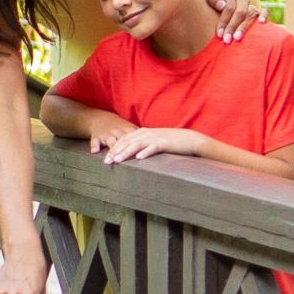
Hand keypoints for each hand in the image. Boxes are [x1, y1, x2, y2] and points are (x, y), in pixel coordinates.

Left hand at [100, 125, 215, 162]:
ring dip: (126, 152)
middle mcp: (145, 133)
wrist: (187, 139)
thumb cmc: (169, 143)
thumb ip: (141, 145)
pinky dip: (145, 152)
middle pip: (127, 142)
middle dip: (115, 151)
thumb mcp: (152, 142)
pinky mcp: (164, 143)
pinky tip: (139, 158)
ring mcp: (154, 138)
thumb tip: (130, 155)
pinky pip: (153, 147)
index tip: (105, 158)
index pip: (123, 140)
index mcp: (141, 132)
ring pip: (136, 145)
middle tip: (106, 161)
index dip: (113, 148)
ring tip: (117, 160)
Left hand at [200, 0, 259, 39]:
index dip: (224, 21)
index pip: (229, 7)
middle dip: (233, 27)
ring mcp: (251, 2)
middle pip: (240, 12)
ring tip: (237, 38)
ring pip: (251, 13)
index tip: (219, 34)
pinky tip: (261, 22)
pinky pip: (264, 10)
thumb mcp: (207, 0)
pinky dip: (264, 15)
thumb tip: (222, 6)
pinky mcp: (258, 9)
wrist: (222, 3)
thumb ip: (211, 0)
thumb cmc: (212, 5)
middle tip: (227, 40)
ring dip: (244, 27)